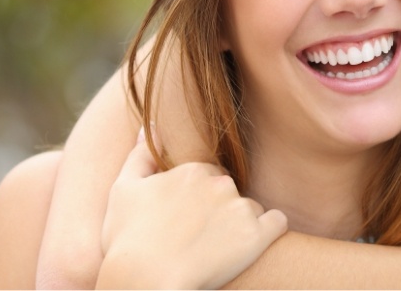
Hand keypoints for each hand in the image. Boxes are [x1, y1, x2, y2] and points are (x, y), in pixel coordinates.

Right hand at [97, 132, 287, 288]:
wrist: (145, 283)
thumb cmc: (128, 241)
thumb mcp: (123, 191)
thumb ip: (140, 156)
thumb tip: (150, 126)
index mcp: (194, 170)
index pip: (208, 177)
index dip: (197, 199)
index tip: (185, 220)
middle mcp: (221, 183)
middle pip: (230, 192)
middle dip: (220, 209)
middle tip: (200, 237)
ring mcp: (241, 208)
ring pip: (251, 209)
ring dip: (241, 224)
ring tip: (218, 248)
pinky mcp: (258, 235)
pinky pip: (277, 222)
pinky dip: (269, 231)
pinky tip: (250, 246)